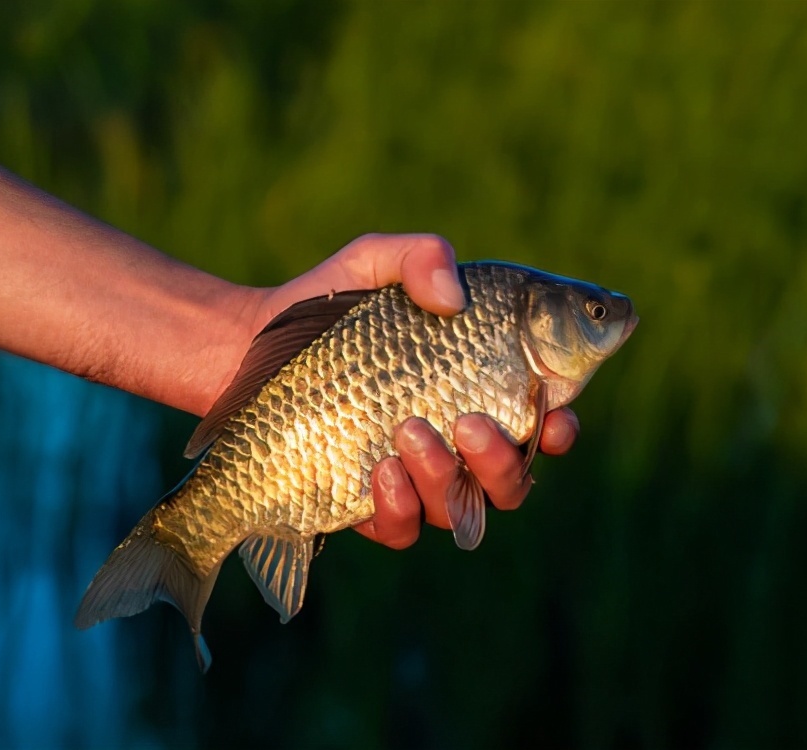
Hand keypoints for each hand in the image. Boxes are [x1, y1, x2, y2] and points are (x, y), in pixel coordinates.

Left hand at [254, 233, 579, 549]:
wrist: (247, 346)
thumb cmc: (328, 305)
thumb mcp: (373, 263)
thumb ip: (420, 257)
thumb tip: (452, 297)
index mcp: (475, 390)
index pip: (540, 422)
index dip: (559, 428)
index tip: (556, 417)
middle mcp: (453, 443)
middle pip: (511, 481)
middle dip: (501, 462)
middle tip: (469, 422)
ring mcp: (413, 478)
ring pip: (460, 510)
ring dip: (446, 478)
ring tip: (409, 431)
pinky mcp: (366, 504)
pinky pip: (401, 528)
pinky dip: (399, 507)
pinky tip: (379, 469)